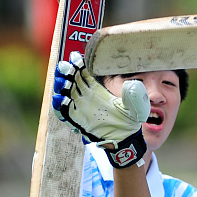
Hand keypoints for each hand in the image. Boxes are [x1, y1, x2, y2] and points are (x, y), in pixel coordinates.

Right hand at [53, 52, 148, 167]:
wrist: (126, 138)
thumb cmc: (130, 120)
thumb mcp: (136, 107)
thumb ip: (134, 96)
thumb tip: (132, 85)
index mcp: (98, 89)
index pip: (85, 73)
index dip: (78, 64)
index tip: (75, 57)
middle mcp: (87, 96)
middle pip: (71, 80)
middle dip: (66, 72)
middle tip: (64, 66)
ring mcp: (80, 107)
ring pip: (65, 93)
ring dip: (61, 86)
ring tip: (61, 81)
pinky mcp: (77, 119)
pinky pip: (64, 112)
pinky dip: (60, 106)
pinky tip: (61, 100)